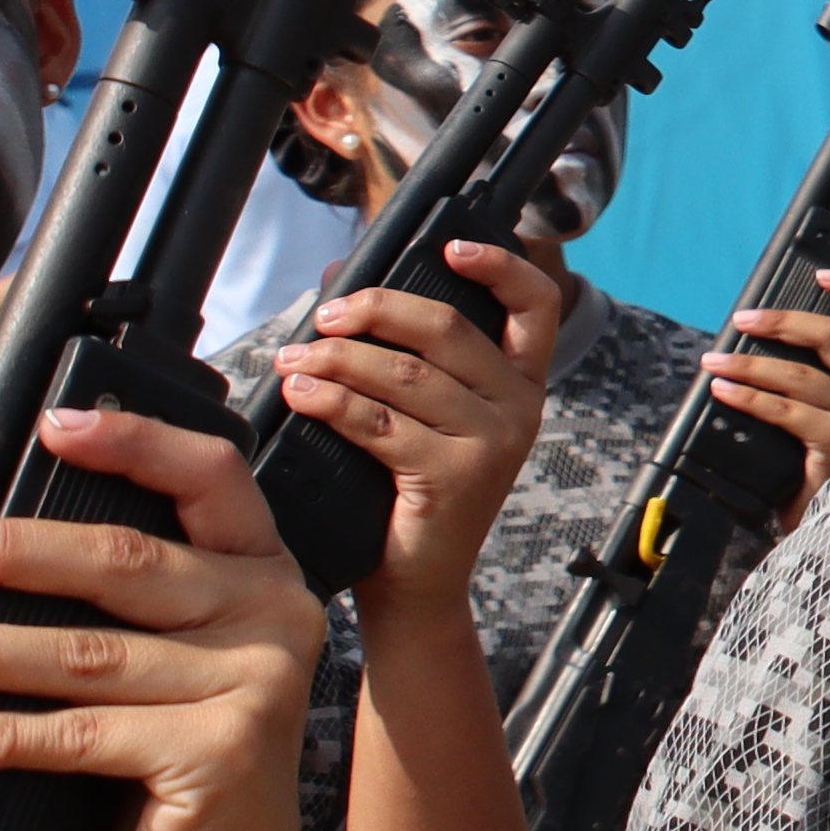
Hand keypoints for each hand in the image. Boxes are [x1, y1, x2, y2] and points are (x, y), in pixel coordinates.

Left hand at [0, 401, 327, 830]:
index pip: (210, 475)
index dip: (131, 439)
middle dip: (11, 555)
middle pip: (126, 559)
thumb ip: (122, 610)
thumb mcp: (161, 673)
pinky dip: (3, 734)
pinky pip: (86, 732)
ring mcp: (260, 685)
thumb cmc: (171, 783)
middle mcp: (277, 615)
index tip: (51, 428)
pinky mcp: (227, 752)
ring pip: (89, 651)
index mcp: (262, 576)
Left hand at [267, 238, 564, 614]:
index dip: (501, 265)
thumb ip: (398, 352)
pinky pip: (381, 421)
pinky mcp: (456, 476)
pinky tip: (304, 395)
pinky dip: (333, 402)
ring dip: (337, 359)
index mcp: (518, 383)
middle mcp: (518, 407)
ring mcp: (493, 442)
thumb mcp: (418, 414)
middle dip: (375, 310)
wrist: (415, 584)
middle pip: (447, 328)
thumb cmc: (409, 492)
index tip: (451, 246)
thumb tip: (342, 281)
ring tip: (294, 361)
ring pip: (405, 373)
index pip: (535, 306)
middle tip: (323, 318)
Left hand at [711, 264, 829, 489]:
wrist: (823, 513)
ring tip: (713, 361)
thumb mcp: (820, 404)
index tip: (821, 273)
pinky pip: (784, 410)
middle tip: (742, 320)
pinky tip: (723, 391)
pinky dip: (747, 398)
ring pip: (798, 374)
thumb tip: (755, 332)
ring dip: (748, 365)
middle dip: (782, 321)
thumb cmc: (813, 453)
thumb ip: (809, 369)